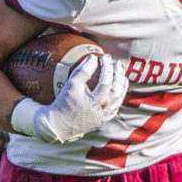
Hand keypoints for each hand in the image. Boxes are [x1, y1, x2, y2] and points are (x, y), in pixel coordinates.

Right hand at [11, 54, 127, 143]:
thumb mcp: (72, 84)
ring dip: (122, 87)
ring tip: (123, 76)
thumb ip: (84, 70)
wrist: (58, 125)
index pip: (107, 79)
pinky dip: (118, 98)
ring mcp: (105, 116)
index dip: (107, 66)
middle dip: (119, 74)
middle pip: (118, 89)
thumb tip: (93, 57)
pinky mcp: (102, 121)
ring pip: (119, 100)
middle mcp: (106, 109)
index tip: (105, 57)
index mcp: (99, 99)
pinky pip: (115, 108)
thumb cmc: (64, 103)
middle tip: (118, 63)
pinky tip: (118, 92)